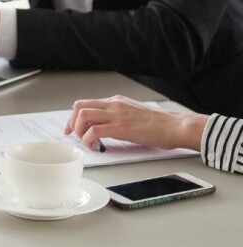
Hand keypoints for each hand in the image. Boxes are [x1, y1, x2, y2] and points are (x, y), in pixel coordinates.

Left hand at [64, 95, 207, 151]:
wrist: (175, 125)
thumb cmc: (159, 123)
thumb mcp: (133, 112)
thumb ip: (118, 115)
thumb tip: (104, 126)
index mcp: (115, 101)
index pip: (86, 103)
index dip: (74, 116)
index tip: (72, 128)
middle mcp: (113, 105)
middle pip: (79, 106)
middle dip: (72, 122)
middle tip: (73, 135)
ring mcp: (116, 115)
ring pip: (83, 115)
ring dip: (79, 130)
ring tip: (86, 141)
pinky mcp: (120, 127)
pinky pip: (94, 130)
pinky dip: (89, 139)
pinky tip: (95, 146)